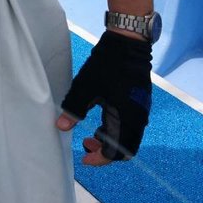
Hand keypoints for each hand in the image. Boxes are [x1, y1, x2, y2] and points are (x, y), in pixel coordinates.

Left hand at [56, 30, 151, 164]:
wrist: (128, 43)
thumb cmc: (107, 65)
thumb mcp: (85, 87)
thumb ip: (73, 109)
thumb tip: (61, 127)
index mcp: (126, 119)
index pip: (116, 152)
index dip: (99, 159)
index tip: (84, 158)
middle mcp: (138, 119)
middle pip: (124, 148)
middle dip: (105, 152)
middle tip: (86, 146)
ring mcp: (141, 110)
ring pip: (127, 137)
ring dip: (109, 140)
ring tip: (90, 134)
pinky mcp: (139, 102)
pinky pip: (130, 125)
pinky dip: (115, 129)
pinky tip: (100, 121)